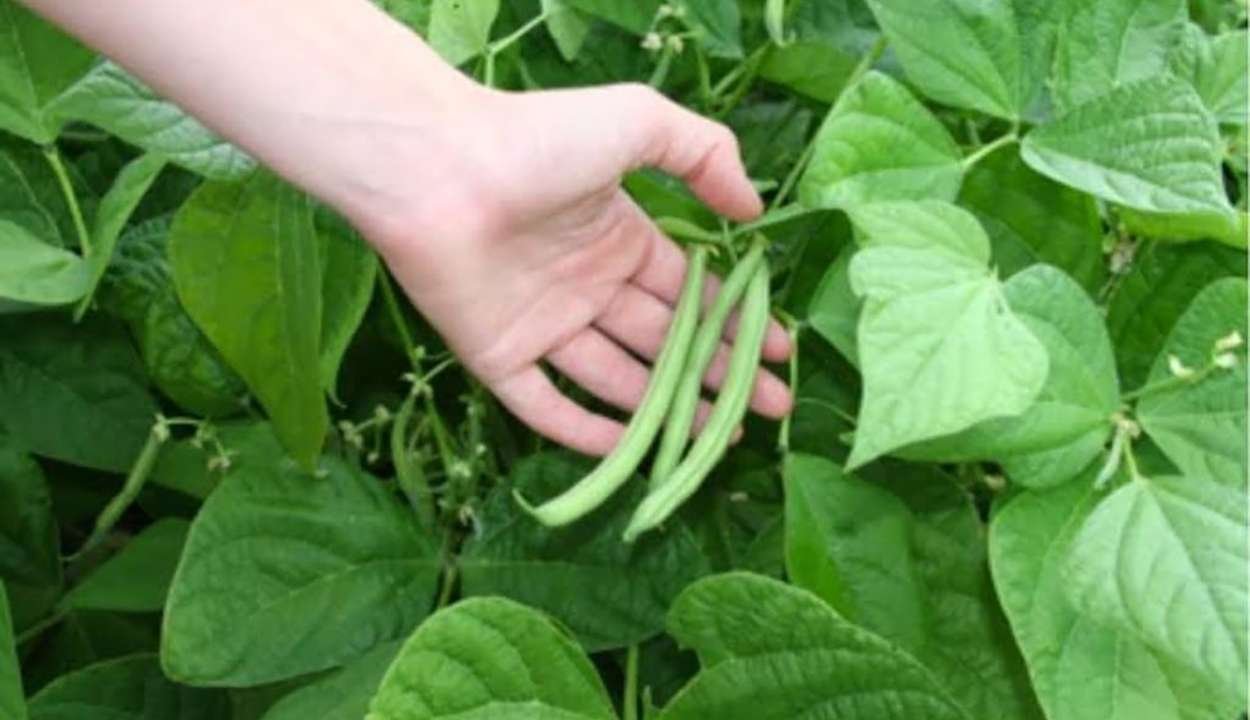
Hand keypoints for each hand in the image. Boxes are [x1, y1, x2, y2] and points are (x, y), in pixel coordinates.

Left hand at [361, 84, 793, 454]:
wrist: (437, 168)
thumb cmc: (538, 140)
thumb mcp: (640, 123)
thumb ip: (705, 154)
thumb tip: (754, 210)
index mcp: (617, 237)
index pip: (688, 292)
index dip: (734, 322)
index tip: (779, 354)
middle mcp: (584, 285)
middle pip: (662, 342)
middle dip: (718, 374)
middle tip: (770, 410)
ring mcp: (541, 324)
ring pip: (616, 380)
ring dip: (667, 410)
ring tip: (720, 439)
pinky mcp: (497, 357)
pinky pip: (546, 406)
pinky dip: (585, 433)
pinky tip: (634, 452)